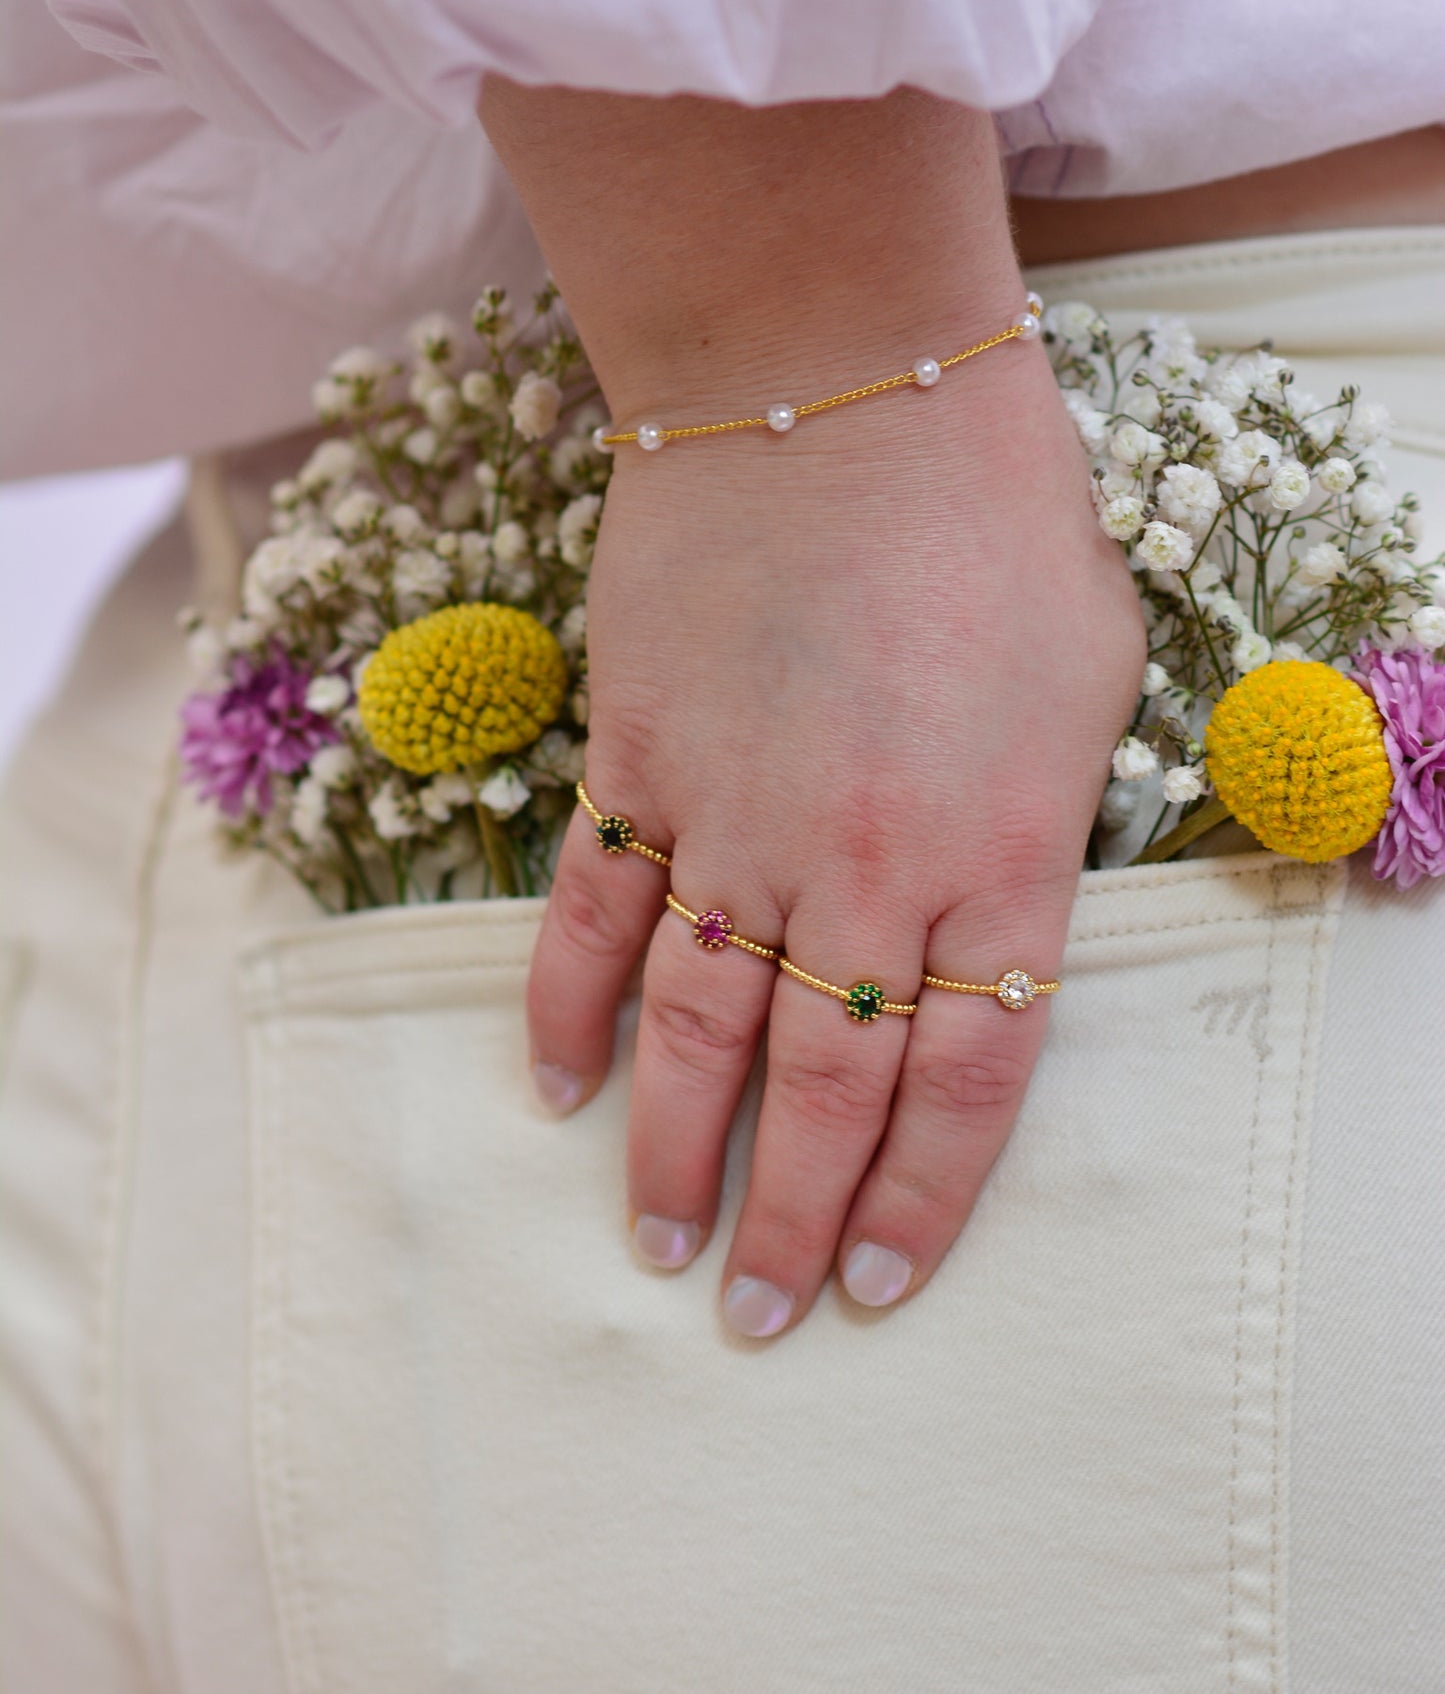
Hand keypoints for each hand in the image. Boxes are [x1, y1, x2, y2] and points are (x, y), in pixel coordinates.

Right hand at [527, 352, 1142, 1330]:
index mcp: (1001, 853)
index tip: (878, 1286)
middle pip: (823, 1086)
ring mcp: (737, 814)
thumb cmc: (995, 518)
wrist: (837, 378)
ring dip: (672, 1152)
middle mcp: (864, 862)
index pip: (962, 1080)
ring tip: (652, 1246)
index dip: (921, 1201)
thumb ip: (1043, 838)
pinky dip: (569, 1009)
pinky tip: (557, 1088)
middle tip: (752, 1316)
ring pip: (697, 1028)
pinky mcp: (640, 758)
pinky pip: (594, 914)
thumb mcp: (1093, 681)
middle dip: (788, 1219)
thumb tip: (989, 942)